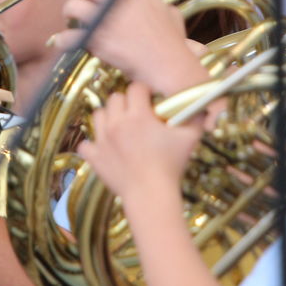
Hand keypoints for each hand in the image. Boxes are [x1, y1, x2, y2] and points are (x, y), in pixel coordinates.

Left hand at [53, 0, 204, 95]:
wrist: (168, 66)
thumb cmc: (172, 42)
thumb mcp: (169, 12)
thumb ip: (154, 1)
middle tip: (83, 2)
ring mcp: (104, 19)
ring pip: (72, 5)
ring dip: (69, 13)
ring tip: (74, 21)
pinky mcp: (96, 40)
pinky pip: (68, 36)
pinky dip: (63, 40)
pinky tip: (66, 41)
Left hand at [78, 82, 201, 203]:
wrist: (151, 196)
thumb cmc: (171, 166)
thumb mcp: (189, 139)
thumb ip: (195, 119)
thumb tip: (200, 107)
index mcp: (137, 115)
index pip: (135, 88)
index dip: (144, 91)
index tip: (150, 100)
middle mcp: (116, 123)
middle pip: (115, 98)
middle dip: (126, 102)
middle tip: (137, 114)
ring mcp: (102, 139)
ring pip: (98, 114)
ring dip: (109, 117)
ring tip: (121, 128)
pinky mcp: (94, 156)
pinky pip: (85, 144)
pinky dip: (93, 145)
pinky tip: (105, 148)